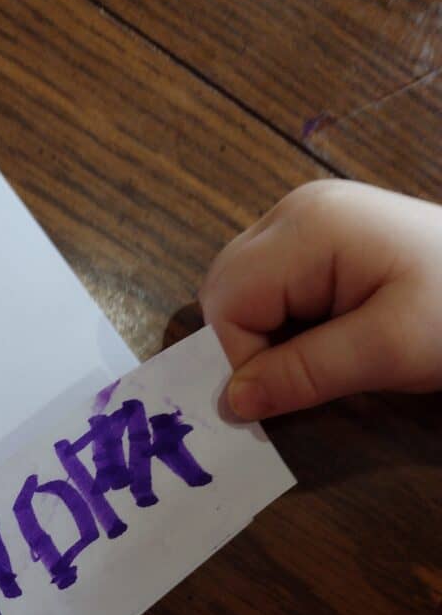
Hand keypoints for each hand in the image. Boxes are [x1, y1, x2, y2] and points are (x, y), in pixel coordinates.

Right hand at [200, 180, 441, 418]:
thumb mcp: (388, 350)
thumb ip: (305, 373)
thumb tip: (232, 403)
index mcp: (309, 227)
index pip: (228, 299)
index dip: (241, 356)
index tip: (285, 393)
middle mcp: (295, 211)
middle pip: (227, 287)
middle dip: (247, 343)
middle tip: (300, 375)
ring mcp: (307, 217)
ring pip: (243, 288)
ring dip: (265, 334)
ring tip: (321, 352)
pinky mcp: (320, 235)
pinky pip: (270, 283)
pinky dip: (283, 320)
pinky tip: (327, 331)